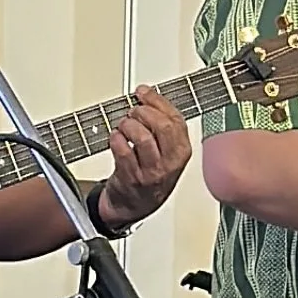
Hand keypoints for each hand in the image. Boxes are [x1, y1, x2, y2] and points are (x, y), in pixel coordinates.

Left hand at [95, 85, 191, 227]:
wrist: (134, 205)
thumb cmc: (150, 174)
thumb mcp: (167, 152)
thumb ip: (162, 125)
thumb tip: (148, 96)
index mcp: (182, 151)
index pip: (175, 119)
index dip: (157, 101)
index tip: (144, 92)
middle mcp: (169, 162)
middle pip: (162, 126)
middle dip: (143, 111)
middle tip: (134, 111)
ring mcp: (151, 171)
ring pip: (141, 136)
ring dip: (128, 125)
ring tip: (124, 126)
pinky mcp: (131, 177)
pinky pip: (122, 150)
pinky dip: (115, 139)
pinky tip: (116, 138)